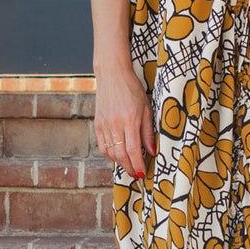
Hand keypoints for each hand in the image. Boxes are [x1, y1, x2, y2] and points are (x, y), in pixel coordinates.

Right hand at [93, 60, 156, 178]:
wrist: (112, 75)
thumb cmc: (132, 89)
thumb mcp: (146, 109)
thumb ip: (148, 132)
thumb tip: (151, 151)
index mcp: (130, 120)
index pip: (133, 150)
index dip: (137, 164)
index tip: (142, 173)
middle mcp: (115, 124)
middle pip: (121, 155)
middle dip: (129, 168)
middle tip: (136, 174)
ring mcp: (104, 124)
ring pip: (111, 152)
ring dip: (120, 163)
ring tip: (128, 165)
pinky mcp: (97, 124)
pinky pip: (102, 146)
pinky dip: (109, 154)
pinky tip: (117, 155)